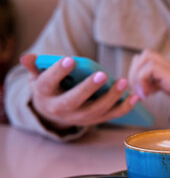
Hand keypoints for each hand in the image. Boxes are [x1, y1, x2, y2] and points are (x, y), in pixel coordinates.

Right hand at [20, 54, 138, 127]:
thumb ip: (35, 67)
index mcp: (45, 95)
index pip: (49, 83)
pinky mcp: (95, 120)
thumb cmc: (50, 88)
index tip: (70, 60)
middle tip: (102, 74)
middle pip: (75, 101)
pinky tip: (135, 97)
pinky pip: (110, 116)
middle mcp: (62, 110)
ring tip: (123, 82)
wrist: (54, 112)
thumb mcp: (38, 77)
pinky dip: (124, 108)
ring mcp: (79, 118)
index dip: (58, 72)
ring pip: (96, 111)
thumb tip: (27, 57)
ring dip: (111, 98)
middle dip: (88, 89)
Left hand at [128, 50, 169, 123]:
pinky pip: (150, 69)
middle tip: (140, 93)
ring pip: (144, 57)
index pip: (146, 59)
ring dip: (137, 76)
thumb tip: (150, 90)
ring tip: (143, 94)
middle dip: (134, 74)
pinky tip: (148, 96)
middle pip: (143, 54)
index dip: (138, 74)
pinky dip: (143, 82)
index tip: (142, 93)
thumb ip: (164, 87)